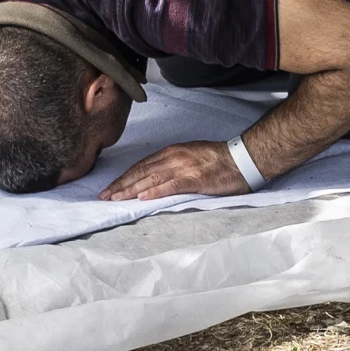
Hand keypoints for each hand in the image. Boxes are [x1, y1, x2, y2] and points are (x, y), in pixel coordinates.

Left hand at [99, 140, 256, 200]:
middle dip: (121, 184)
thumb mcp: (192, 156)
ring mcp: (184, 167)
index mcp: (173, 151)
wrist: (244, 158)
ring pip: (151, 179)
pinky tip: (142, 198)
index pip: (142, 165)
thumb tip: (156, 178)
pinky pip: (170, 186)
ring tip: (116, 199)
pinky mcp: (195, 179)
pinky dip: (154, 192)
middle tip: (105, 196)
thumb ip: (174, 164)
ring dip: (131, 190)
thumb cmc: (221, 159)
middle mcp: (175, 157)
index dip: (125, 177)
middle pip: (141, 172)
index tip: (111, 187)